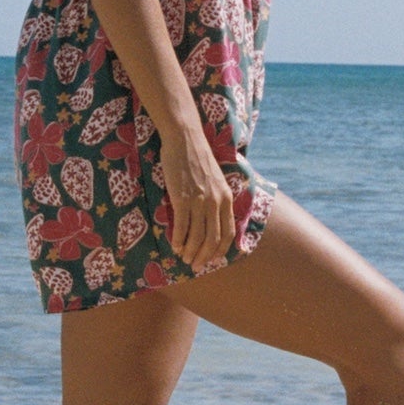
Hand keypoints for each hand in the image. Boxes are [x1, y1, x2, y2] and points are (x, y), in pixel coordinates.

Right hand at [158, 121, 236, 271]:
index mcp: (226, 198)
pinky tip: (175, 246)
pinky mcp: (182, 198)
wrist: (185, 139)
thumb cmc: (198, 158)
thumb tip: (213, 217)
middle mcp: (216, 202)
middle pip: (213, 239)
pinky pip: (182, 227)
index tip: (213, 258)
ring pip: (197, 236)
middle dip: (204, 256)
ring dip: (191, 251)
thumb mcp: (216, 179)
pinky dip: (179, 240)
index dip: (221, 249)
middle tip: (196, 265)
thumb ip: (217, 197)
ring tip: (184, 259)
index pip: (228, 232)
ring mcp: (199, 201)